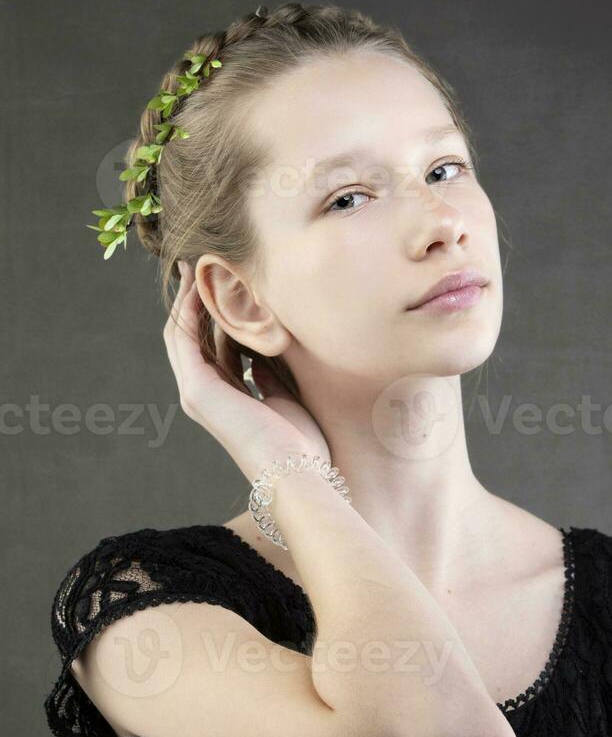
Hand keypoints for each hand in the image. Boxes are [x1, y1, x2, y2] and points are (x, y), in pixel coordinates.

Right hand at [164, 262, 332, 482]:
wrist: (299, 474)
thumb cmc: (303, 445)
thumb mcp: (285, 396)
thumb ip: (269, 373)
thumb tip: (264, 350)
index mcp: (227, 398)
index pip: (214, 347)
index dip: (217, 314)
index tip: (228, 282)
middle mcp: (206, 395)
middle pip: (193, 337)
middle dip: (196, 299)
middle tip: (203, 263)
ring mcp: (197, 393)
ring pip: (183, 334)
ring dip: (188, 297)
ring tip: (198, 263)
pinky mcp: (197, 390)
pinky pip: (185, 339)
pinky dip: (190, 310)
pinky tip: (200, 284)